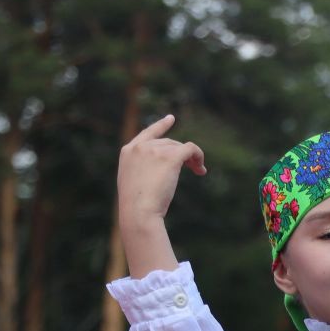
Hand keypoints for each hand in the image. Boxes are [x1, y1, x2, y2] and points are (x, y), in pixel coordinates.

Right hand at [117, 114, 205, 233]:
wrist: (138, 212)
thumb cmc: (136, 207)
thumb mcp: (134, 183)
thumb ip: (143, 170)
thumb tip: (164, 169)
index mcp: (128, 152)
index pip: (147, 133)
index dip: (161, 125)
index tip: (171, 118)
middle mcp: (140, 147)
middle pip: (169, 143)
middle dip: (182, 154)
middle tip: (193, 167)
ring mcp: (154, 150)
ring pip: (180, 147)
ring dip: (191, 158)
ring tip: (199, 170)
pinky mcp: (170, 157)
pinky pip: (190, 149)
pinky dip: (199, 156)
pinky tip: (201, 169)